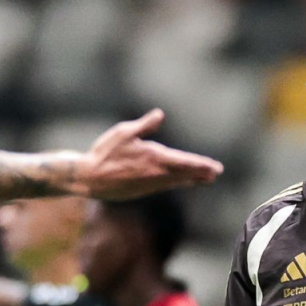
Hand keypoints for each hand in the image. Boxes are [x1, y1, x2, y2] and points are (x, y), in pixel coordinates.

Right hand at [78, 109, 222, 199]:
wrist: (90, 178)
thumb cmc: (104, 153)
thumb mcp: (124, 132)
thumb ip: (144, 125)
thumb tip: (160, 114)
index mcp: (155, 157)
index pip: (186, 162)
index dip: (202, 165)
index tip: (216, 168)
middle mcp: (156, 173)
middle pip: (184, 174)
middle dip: (201, 173)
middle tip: (215, 173)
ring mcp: (149, 184)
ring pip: (175, 181)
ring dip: (190, 179)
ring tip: (203, 179)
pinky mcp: (142, 190)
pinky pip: (164, 185)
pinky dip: (176, 182)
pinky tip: (179, 181)